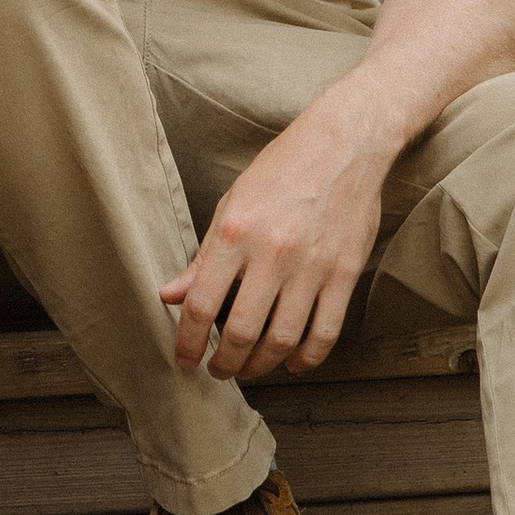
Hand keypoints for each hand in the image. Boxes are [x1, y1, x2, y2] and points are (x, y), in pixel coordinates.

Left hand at [159, 89, 396, 382]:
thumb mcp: (232, 204)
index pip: (201, 304)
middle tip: (218, 371)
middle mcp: (272, 252)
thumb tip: (169, 295)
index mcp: (235, 232)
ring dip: (261, 365)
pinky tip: (292, 361)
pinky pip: (325, 332)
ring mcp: (313, 265)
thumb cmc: (282, 170)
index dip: (188, 342)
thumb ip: (202, 256)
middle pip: (242, 331)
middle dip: (225, 363)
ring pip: (283, 339)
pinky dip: (306, 358)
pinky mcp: (345, 273)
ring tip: (250, 368)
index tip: (184, 360)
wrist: (344, 144)